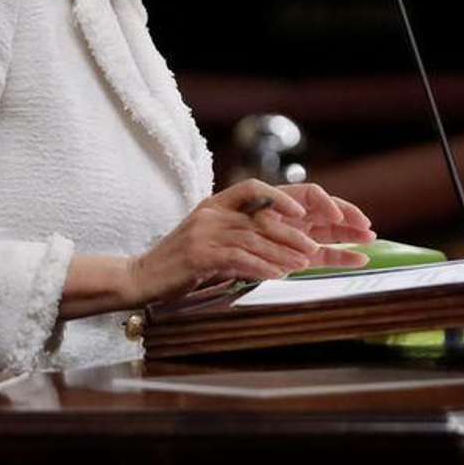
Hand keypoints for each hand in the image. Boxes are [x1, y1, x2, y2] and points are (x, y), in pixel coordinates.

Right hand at [127, 179, 376, 304]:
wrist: (142, 276)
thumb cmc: (183, 262)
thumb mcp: (215, 241)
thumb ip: (246, 236)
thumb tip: (291, 243)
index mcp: (218, 203)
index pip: (258, 188)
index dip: (288, 197)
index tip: (315, 210)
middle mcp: (213, 211)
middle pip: (264, 215)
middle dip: (297, 232)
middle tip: (321, 247)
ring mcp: (205, 231)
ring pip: (255, 236)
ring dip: (284, 250)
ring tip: (307, 262)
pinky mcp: (200, 254)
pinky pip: (239, 257)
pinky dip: (263, 266)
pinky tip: (280, 274)